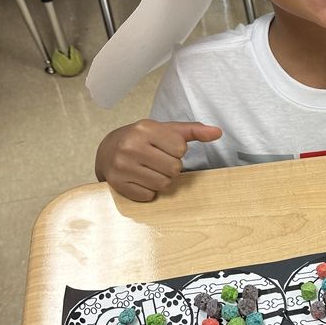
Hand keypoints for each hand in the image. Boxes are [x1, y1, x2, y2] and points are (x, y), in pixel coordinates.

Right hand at [95, 120, 221, 201]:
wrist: (107, 150)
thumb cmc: (142, 139)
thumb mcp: (165, 130)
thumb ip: (193, 131)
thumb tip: (218, 132)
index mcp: (145, 128)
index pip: (180, 149)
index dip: (177, 151)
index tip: (164, 148)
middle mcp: (131, 146)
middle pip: (174, 169)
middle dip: (171, 167)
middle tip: (158, 161)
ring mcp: (122, 166)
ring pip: (162, 184)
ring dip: (161, 180)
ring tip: (150, 170)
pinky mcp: (118, 184)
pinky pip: (148, 196)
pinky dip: (148, 191)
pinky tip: (140, 179)